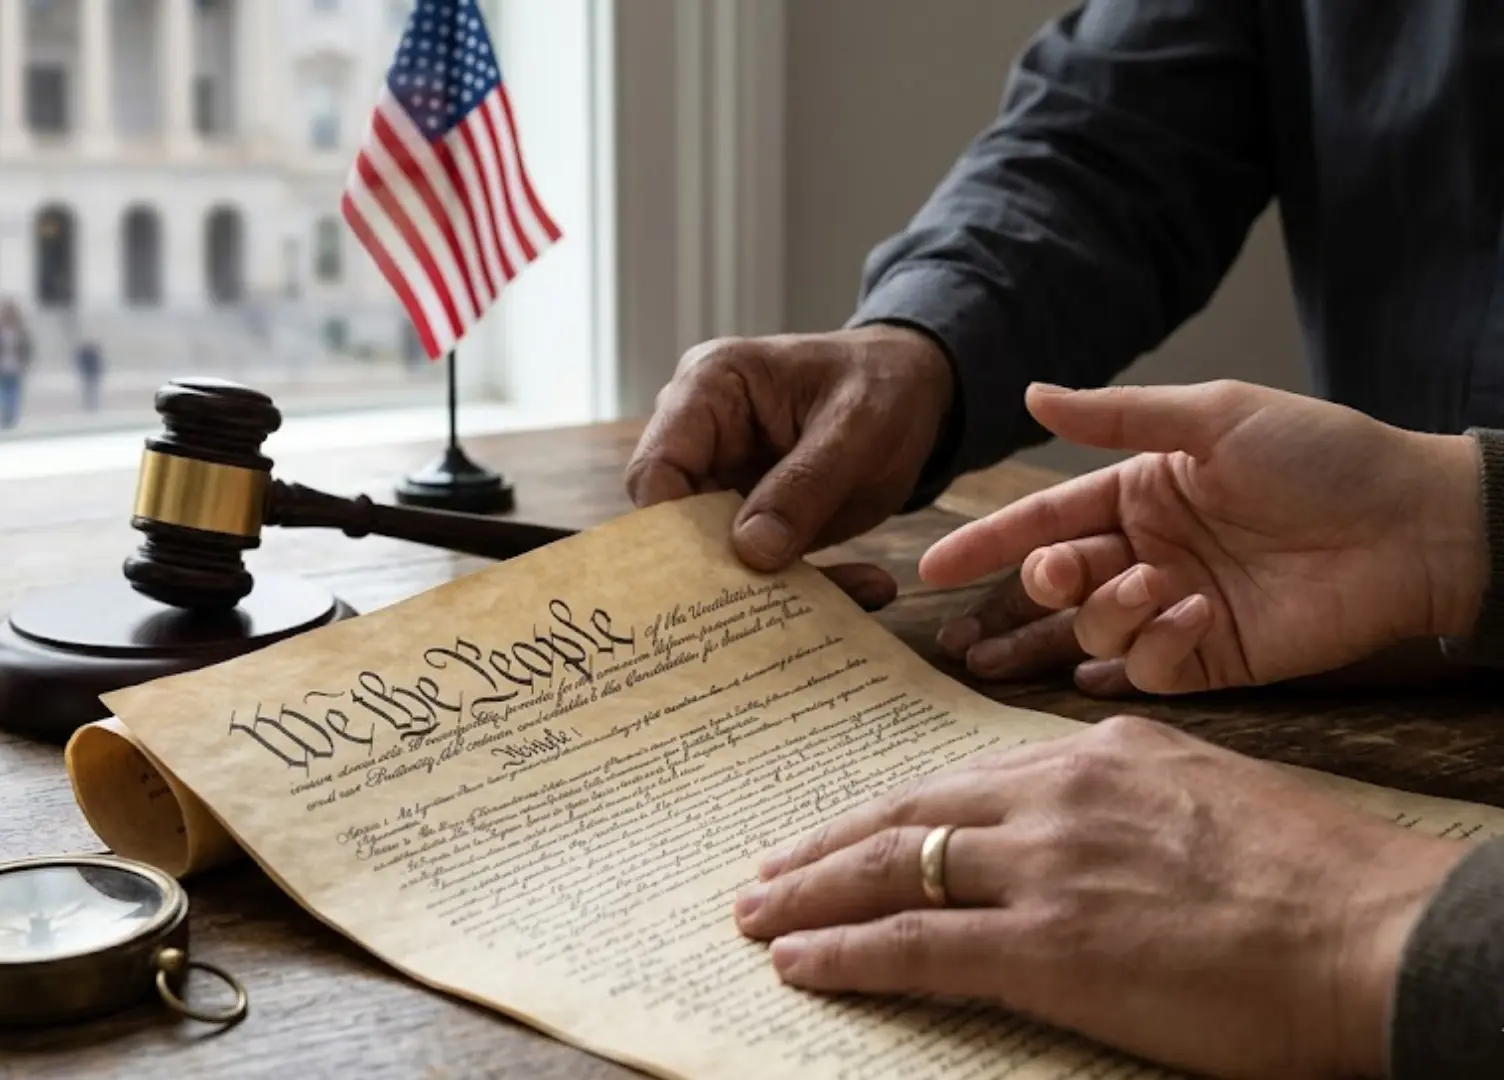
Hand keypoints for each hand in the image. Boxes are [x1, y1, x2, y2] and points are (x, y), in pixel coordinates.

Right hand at [625, 325, 956, 608]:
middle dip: (720, 569)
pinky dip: (806, 582)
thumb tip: (751, 550)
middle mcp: (701, 436)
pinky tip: (863, 587)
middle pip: (676, 520)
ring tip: (843, 597)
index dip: (670, 527)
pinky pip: (759, 564)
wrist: (916, 389)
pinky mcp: (750, 517)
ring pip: (716, 553)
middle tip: (773, 608)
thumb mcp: (857, 427)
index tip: (712, 576)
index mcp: (708, 389)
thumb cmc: (881, 384)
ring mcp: (723, 479)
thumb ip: (805, 484)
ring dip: (773, 585)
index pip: (657, 466)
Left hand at [734, 715, 1466, 1078]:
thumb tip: (1068, 831)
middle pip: (904, 816)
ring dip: (809, 895)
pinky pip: (914, 944)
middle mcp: (1057, 797)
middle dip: (823, 847)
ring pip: (891, 871)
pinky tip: (799, 962)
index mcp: (1097, 757)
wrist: (1376, 933)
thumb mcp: (1206, 799)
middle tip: (762, 870)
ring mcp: (1047, 869)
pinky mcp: (1050, 947)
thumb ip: (1122, 804)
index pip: (958, 783)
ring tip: (756, 915)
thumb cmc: (1316, 882)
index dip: (887, 814)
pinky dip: (843, 952)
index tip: (842, 834)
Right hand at [918, 381, 1486, 693]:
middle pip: (1052, 585)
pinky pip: (1147, 668)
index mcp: (1139, 494)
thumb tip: (1031, 395)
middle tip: (1053, 578)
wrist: (1414, 525)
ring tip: (1154, 585)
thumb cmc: (1322, 457)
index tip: (932, 567)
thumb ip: (1115, 417)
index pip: (1041, 521)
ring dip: (1106, 610)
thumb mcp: (1212, 417)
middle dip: (1033, 589)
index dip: (985, 544)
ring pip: (1091, 630)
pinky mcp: (1211, 657)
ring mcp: (1173, 609)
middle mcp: (1145, 554)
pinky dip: (1151, 648)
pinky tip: (1182, 619)